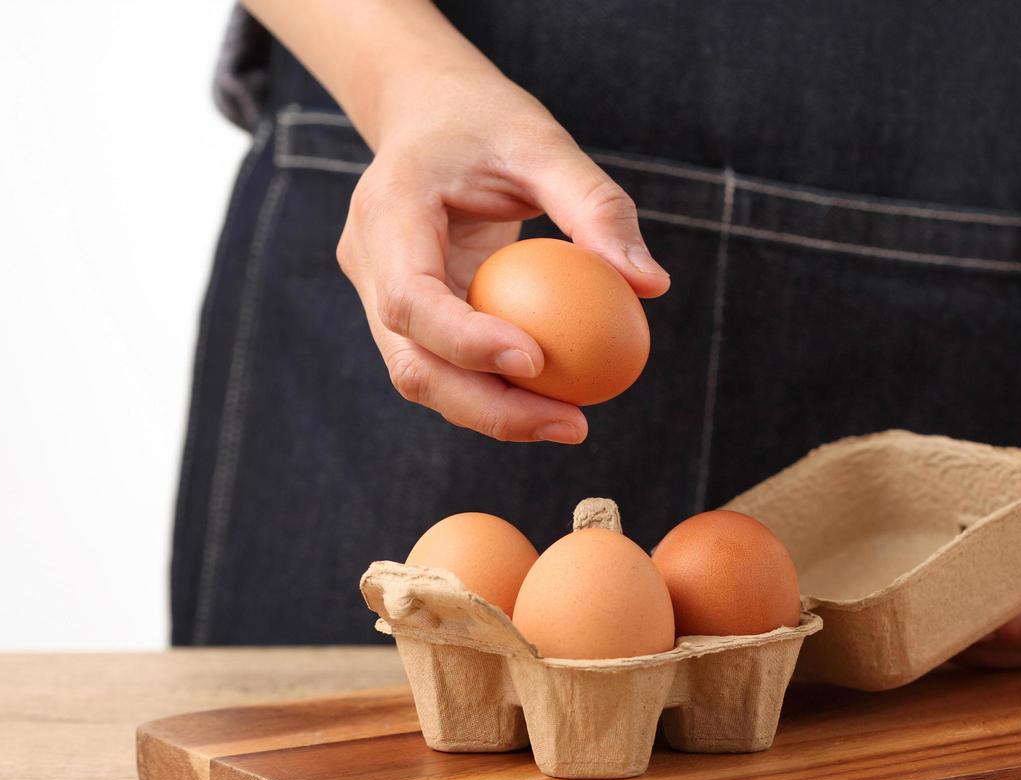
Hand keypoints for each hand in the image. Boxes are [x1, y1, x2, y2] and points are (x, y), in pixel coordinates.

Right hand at [336, 67, 669, 442]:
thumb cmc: (487, 120)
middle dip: (488, 409)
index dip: (466, 341)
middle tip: (572, 424)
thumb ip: (596, 207)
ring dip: (496, 413)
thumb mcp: (544, 143)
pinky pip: (448, 367)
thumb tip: (651, 284)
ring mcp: (379, 296)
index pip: (411, 298)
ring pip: (426, 379)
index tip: (536, 360)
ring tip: (573, 422)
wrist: (427, 113)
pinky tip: (556, 400)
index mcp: (386, 212)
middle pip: (412, 364)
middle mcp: (370, 264)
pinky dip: (498, 390)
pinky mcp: (408, 317)